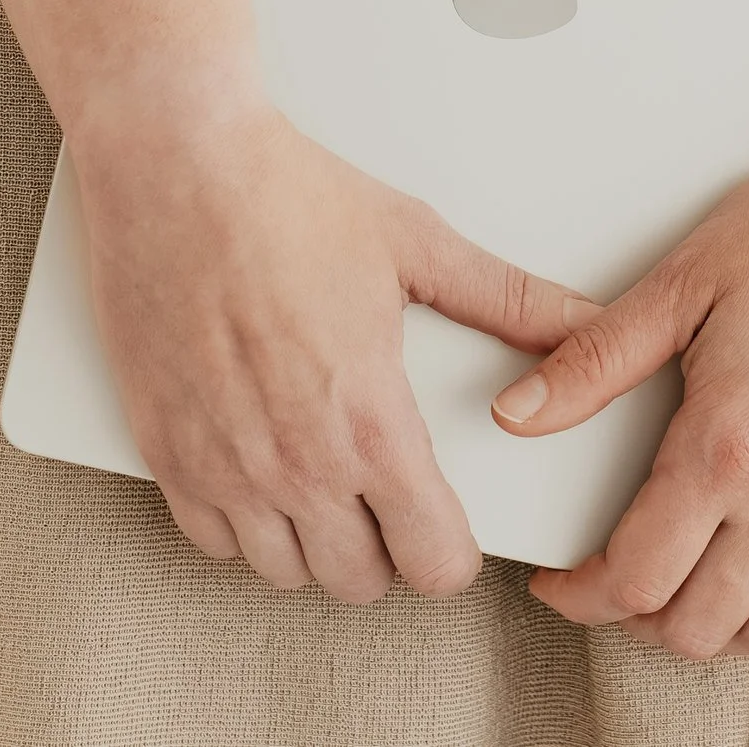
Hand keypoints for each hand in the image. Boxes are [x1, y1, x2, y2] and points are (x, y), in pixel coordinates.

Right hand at [73, 100, 597, 602]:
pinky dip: (246, 525)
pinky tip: (270, 476)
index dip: (454, 555)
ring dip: (318, 543)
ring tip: (337, 486)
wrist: (176, 166)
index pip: (430, 559)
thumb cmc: (291, 198)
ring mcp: (221, 465)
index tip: (456, 529)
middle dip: (390, 550)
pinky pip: (212, 540)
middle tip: (398, 499)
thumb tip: (585, 322)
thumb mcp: (420, 246)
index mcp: (367, 421)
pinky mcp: (162, 450)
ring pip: (284, 571)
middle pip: (358, 581)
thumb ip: (510, 301)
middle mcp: (293, 462)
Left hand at [494, 131, 748, 657]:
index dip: (581, 595)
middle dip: (638, 618)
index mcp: (726, 446)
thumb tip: (515, 411)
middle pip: (695, 629)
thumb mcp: (689, 278)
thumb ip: (596, 358)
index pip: (634, 580)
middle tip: (622, 575)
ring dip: (717, 622)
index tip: (568, 579)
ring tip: (692, 577)